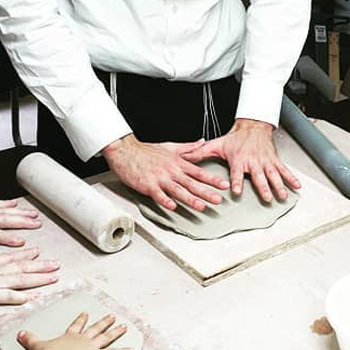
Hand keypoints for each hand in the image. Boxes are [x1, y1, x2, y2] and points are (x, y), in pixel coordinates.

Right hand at [0, 247, 59, 313]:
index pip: (9, 258)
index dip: (25, 255)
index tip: (36, 252)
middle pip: (21, 267)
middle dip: (40, 266)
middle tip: (55, 264)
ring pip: (21, 279)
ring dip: (39, 278)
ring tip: (53, 277)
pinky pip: (9, 296)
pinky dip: (23, 297)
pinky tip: (35, 297)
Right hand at [18, 312, 134, 349]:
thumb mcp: (36, 346)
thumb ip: (29, 339)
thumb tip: (19, 333)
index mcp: (69, 336)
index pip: (76, 325)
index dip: (81, 319)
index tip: (85, 313)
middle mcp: (81, 339)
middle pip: (95, 328)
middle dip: (103, 322)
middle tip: (111, 316)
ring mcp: (90, 347)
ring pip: (106, 337)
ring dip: (116, 332)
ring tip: (124, 326)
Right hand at [102, 133, 228, 211]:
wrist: (126, 150)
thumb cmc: (146, 150)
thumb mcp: (171, 146)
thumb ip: (188, 147)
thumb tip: (202, 142)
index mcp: (177, 163)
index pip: (198, 172)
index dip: (212, 179)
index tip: (224, 185)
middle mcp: (171, 171)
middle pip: (192, 183)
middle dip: (206, 192)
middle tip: (218, 199)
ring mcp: (160, 178)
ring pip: (178, 190)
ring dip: (190, 199)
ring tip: (201, 206)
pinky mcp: (148, 185)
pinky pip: (158, 194)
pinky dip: (165, 200)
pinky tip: (172, 206)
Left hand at [183, 118, 299, 202]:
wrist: (252, 125)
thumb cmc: (234, 138)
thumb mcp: (216, 144)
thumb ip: (200, 153)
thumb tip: (185, 157)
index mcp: (239, 160)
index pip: (236, 173)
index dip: (236, 182)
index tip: (235, 190)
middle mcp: (253, 162)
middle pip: (258, 177)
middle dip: (263, 187)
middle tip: (267, 198)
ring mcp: (265, 161)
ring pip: (273, 175)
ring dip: (278, 186)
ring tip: (282, 196)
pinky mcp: (274, 160)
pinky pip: (283, 170)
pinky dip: (291, 178)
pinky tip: (296, 186)